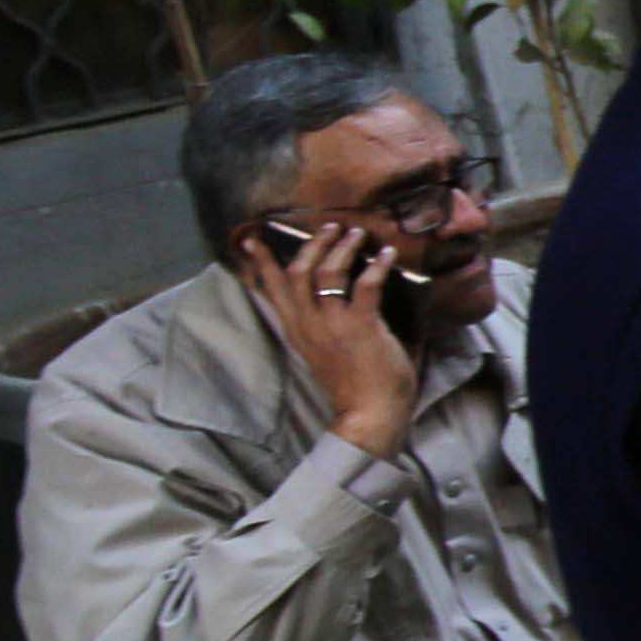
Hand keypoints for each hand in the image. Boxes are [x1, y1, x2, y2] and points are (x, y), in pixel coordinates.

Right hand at [240, 224, 420, 457]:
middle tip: (330, 226)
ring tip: (357, 233)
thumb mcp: (325, 349)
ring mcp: (333, 324)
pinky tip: (387, 254)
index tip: (253, 237)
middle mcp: (308, 324)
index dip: (262, 261)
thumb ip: (324, 322)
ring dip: (342, 247)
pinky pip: (365, 284)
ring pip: (326, 271)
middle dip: (312, 243)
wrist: (369, 414)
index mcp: (297, 330)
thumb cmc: (355, 383)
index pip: (271, 289)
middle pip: (295, 271)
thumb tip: (336, 295)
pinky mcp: (361, 326)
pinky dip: (376, 265)